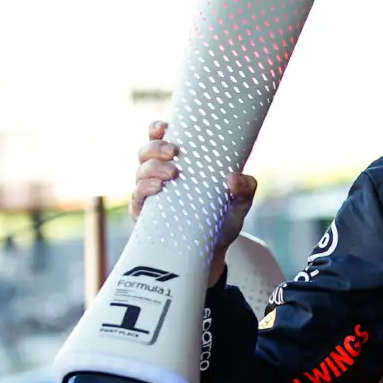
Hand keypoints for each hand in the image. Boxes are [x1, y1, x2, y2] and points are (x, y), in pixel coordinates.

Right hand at [132, 120, 257, 287]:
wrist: (212, 256)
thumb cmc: (222, 221)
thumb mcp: (239, 203)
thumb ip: (245, 188)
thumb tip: (233, 177)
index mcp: (179, 165)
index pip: (160, 140)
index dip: (157, 130)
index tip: (165, 127)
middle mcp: (159, 176)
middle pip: (145, 153)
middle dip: (155, 147)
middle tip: (174, 152)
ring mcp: (150, 195)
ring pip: (140, 172)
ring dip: (153, 168)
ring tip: (172, 174)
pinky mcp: (144, 215)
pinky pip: (137, 198)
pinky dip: (145, 189)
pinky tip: (158, 189)